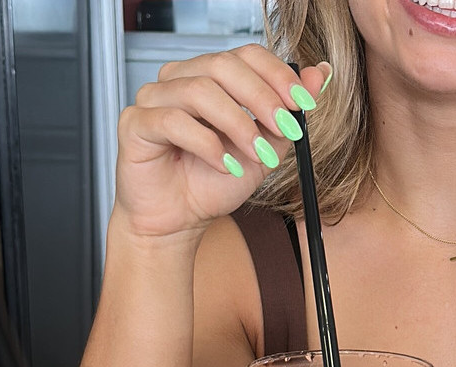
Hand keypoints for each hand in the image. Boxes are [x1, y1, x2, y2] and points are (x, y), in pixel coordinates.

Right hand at [113, 46, 330, 239]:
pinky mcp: (136, 123)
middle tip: (284, 129)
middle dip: (261, 98)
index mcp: (210, 77)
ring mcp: (154, 98)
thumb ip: (288, 113)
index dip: (276, 75)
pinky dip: (206, 145)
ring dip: (238, 125)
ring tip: (255, 157)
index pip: (244, 55)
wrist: (180, 220)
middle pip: (223, 65)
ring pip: (200, 91)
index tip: (303, 102)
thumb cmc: (213, 183)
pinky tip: (224, 165)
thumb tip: (319, 75)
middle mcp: (180, 80)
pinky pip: (174, 121)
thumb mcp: (265, 148)